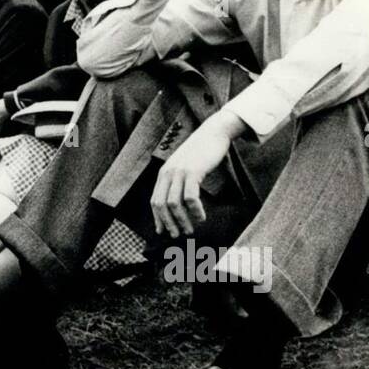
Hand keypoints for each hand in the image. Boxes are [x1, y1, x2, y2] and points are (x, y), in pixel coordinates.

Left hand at [150, 113, 240, 237]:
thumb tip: (178, 203)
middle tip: (177, 236)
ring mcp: (179, 171)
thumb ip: (179, 181)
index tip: (162, 232)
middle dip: (168, 223)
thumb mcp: (185, 166)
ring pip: (174, 203)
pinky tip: (201, 217)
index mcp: (164, 173)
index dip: (158, 218)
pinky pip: (190, 197)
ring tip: (190, 230)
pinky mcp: (192, 171)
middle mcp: (168, 172)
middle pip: (161, 204)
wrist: (214, 132)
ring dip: (182, 220)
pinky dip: (195, 211)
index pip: (155, 200)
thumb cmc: (202, 152)